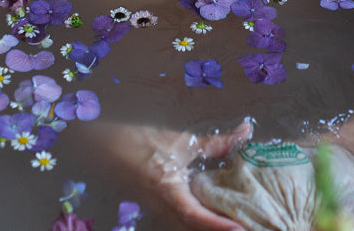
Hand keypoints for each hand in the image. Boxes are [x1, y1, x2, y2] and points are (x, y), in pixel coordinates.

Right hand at [102, 119, 254, 230]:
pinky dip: (200, 223)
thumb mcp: (182, 143)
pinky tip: (215, 214)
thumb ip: (216, 143)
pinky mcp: (159, 212)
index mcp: (168, 191)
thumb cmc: (142, 144)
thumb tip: (244, 132)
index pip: (196, 217)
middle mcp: (163, 209)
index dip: (218, 225)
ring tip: (235, 221)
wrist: (106, 149)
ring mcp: (159, 213)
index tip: (240, 228)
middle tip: (247, 225)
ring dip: (208, 228)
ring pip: (186, 229)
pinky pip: (180, 223)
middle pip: (193, 229)